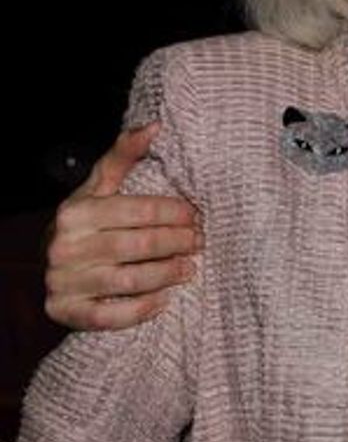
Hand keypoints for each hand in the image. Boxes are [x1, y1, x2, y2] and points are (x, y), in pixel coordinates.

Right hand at [45, 124, 202, 329]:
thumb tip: (154, 125)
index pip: (138, 211)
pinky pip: (109, 316)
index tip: (196, 215)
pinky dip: (140, 310)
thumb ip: (124, 156)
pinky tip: (164, 300)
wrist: (53, 262)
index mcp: (76, 212)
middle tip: (199, 242)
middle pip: (138, 246)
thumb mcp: (101, 186)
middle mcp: (64, 247)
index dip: (174, 212)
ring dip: (167, 275)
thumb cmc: (89, 220)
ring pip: (129, 280)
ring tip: (190, 269)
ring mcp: (62, 282)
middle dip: (176, 243)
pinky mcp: (65, 312)